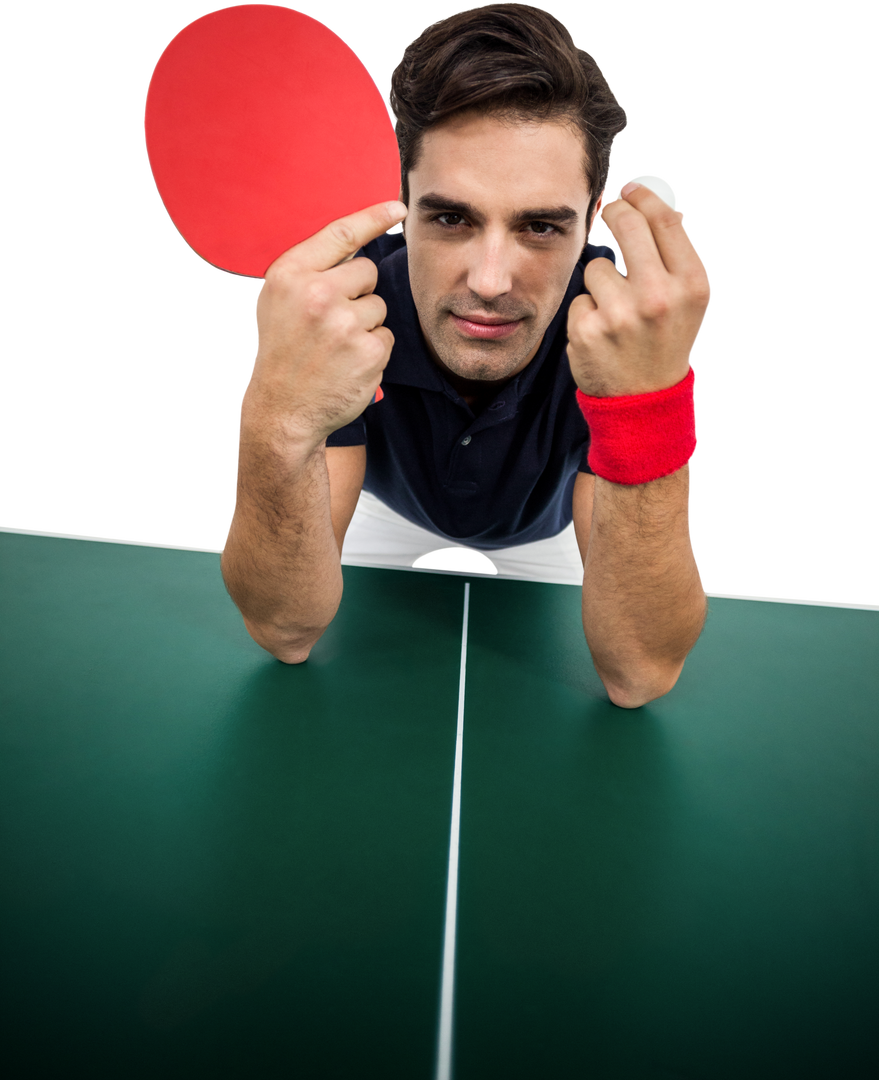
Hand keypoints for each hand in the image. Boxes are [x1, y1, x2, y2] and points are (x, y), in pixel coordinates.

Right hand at [244, 200, 407, 447]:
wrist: (282, 412)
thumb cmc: (282, 353)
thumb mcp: (278, 303)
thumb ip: (310, 272)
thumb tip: (355, 244)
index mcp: (290, 275)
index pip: (341, 234)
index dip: (373, 217)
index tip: (398, 208)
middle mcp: (316, 293)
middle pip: (367, 271)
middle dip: (358, 293)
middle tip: (331, 322)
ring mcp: (343, 323)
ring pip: (379, 306)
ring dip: (365, 325)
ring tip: (336, 347)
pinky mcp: (367, 350)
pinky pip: (385, 336)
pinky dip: (372, 351)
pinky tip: (348, 364)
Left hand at [566, 182, 712, 396]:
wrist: (644, 400)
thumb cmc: (666, 339)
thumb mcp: (687, 300)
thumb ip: (677, 253)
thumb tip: (666, 205)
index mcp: (691, 284)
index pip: (662, 219)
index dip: (643, 196)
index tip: (630, 190)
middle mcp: (659, 297)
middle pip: (626, 225)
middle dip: (615, 211)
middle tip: (610, 209)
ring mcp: (621, 315)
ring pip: (596, 267)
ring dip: (601, 282)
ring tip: (617, 311)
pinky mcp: (588, 330)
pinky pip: (579, 298)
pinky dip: (587, 312)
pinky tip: (602, 333)